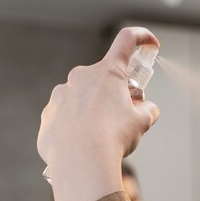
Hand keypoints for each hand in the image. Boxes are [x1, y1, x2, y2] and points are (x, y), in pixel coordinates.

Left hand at [38, 27, 160, 200]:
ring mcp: (61, 95)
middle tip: (126, 114)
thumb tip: (146, 109)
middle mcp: (81, 77)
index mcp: (108, 72)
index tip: (150, 44)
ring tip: (103, 136)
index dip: (142, 38)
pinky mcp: (49, 114)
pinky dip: (78, 125)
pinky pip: (67, 115)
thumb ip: (147, 109)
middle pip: (104, 76)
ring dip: (95, 109)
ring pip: (84, 97)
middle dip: (116, 91)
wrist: (80, 162)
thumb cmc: (113, 138)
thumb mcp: (142, 122)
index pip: (127, 41)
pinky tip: (85, 144)